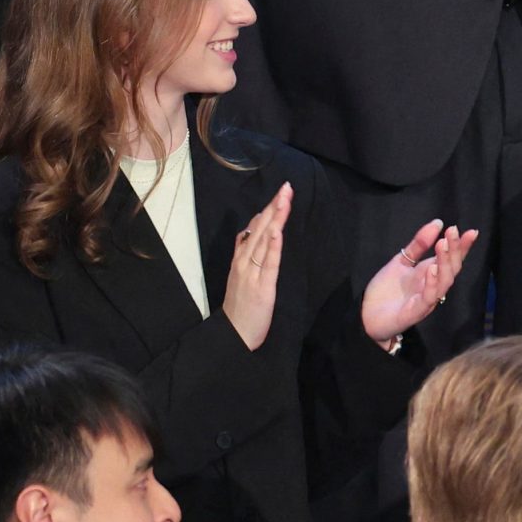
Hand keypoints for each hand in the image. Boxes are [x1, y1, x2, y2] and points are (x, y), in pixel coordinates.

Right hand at [221, 183, 291, 350]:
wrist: (234, 334)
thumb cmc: (242, 306)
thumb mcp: (241, 275)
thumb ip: (247, 254)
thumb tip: (254, 232)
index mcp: (241, 259)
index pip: (254, 228)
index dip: (267, 209)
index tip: (280, 192)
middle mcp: (244, 262)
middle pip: (260, 229)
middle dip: (274, 207)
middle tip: (286, 187)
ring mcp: (252, 273)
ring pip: (265, 241)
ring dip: (275, 219)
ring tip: (284, 200)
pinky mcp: (262, 286)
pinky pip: (269, 263)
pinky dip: (273, 246)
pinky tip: (278, 231)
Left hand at [358, 219, 475, 346]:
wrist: (366, 317)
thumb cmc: (385, 290)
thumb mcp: (401, 261)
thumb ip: (418, 245)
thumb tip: (437, 223)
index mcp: (432, 274)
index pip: (453, 259)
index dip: (462, 246)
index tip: (471, 231)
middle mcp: (434, 287)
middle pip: (452, 268)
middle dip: (455, 249)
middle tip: (452, 231)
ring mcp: (427, 300)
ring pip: (445, 282)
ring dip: (445, 263)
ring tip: (442, 244)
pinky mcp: (416, 311)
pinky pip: (429, 297)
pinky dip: (432, 283)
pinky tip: (432, 269)